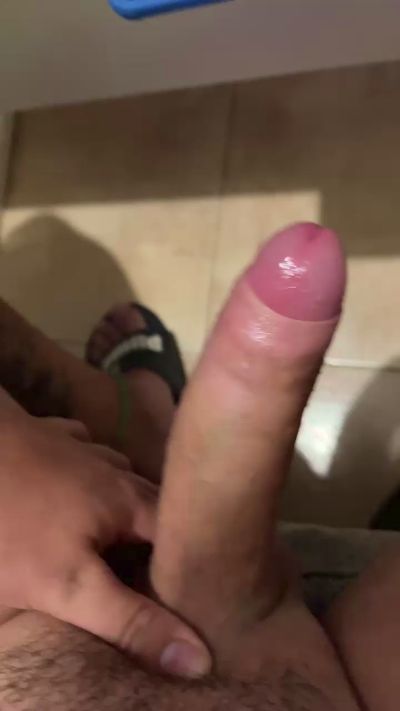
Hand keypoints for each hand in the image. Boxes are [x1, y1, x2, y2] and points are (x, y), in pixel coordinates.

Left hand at [0, 390, 209, 678]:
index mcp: (127, 501)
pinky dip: (87, 471)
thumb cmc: (13, 524)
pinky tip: (77, 482)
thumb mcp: (69, 585)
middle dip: (159, 530)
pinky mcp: (49, 437)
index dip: (188, 559)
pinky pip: (83, 453)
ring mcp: (80, 448)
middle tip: (158, 565)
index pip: (179, 531)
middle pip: (151, 502)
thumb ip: (128, 619)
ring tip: (125, 528)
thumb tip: (196, 657)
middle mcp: (113, 470)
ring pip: (119, 474)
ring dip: (126, 498)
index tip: (193, 587)